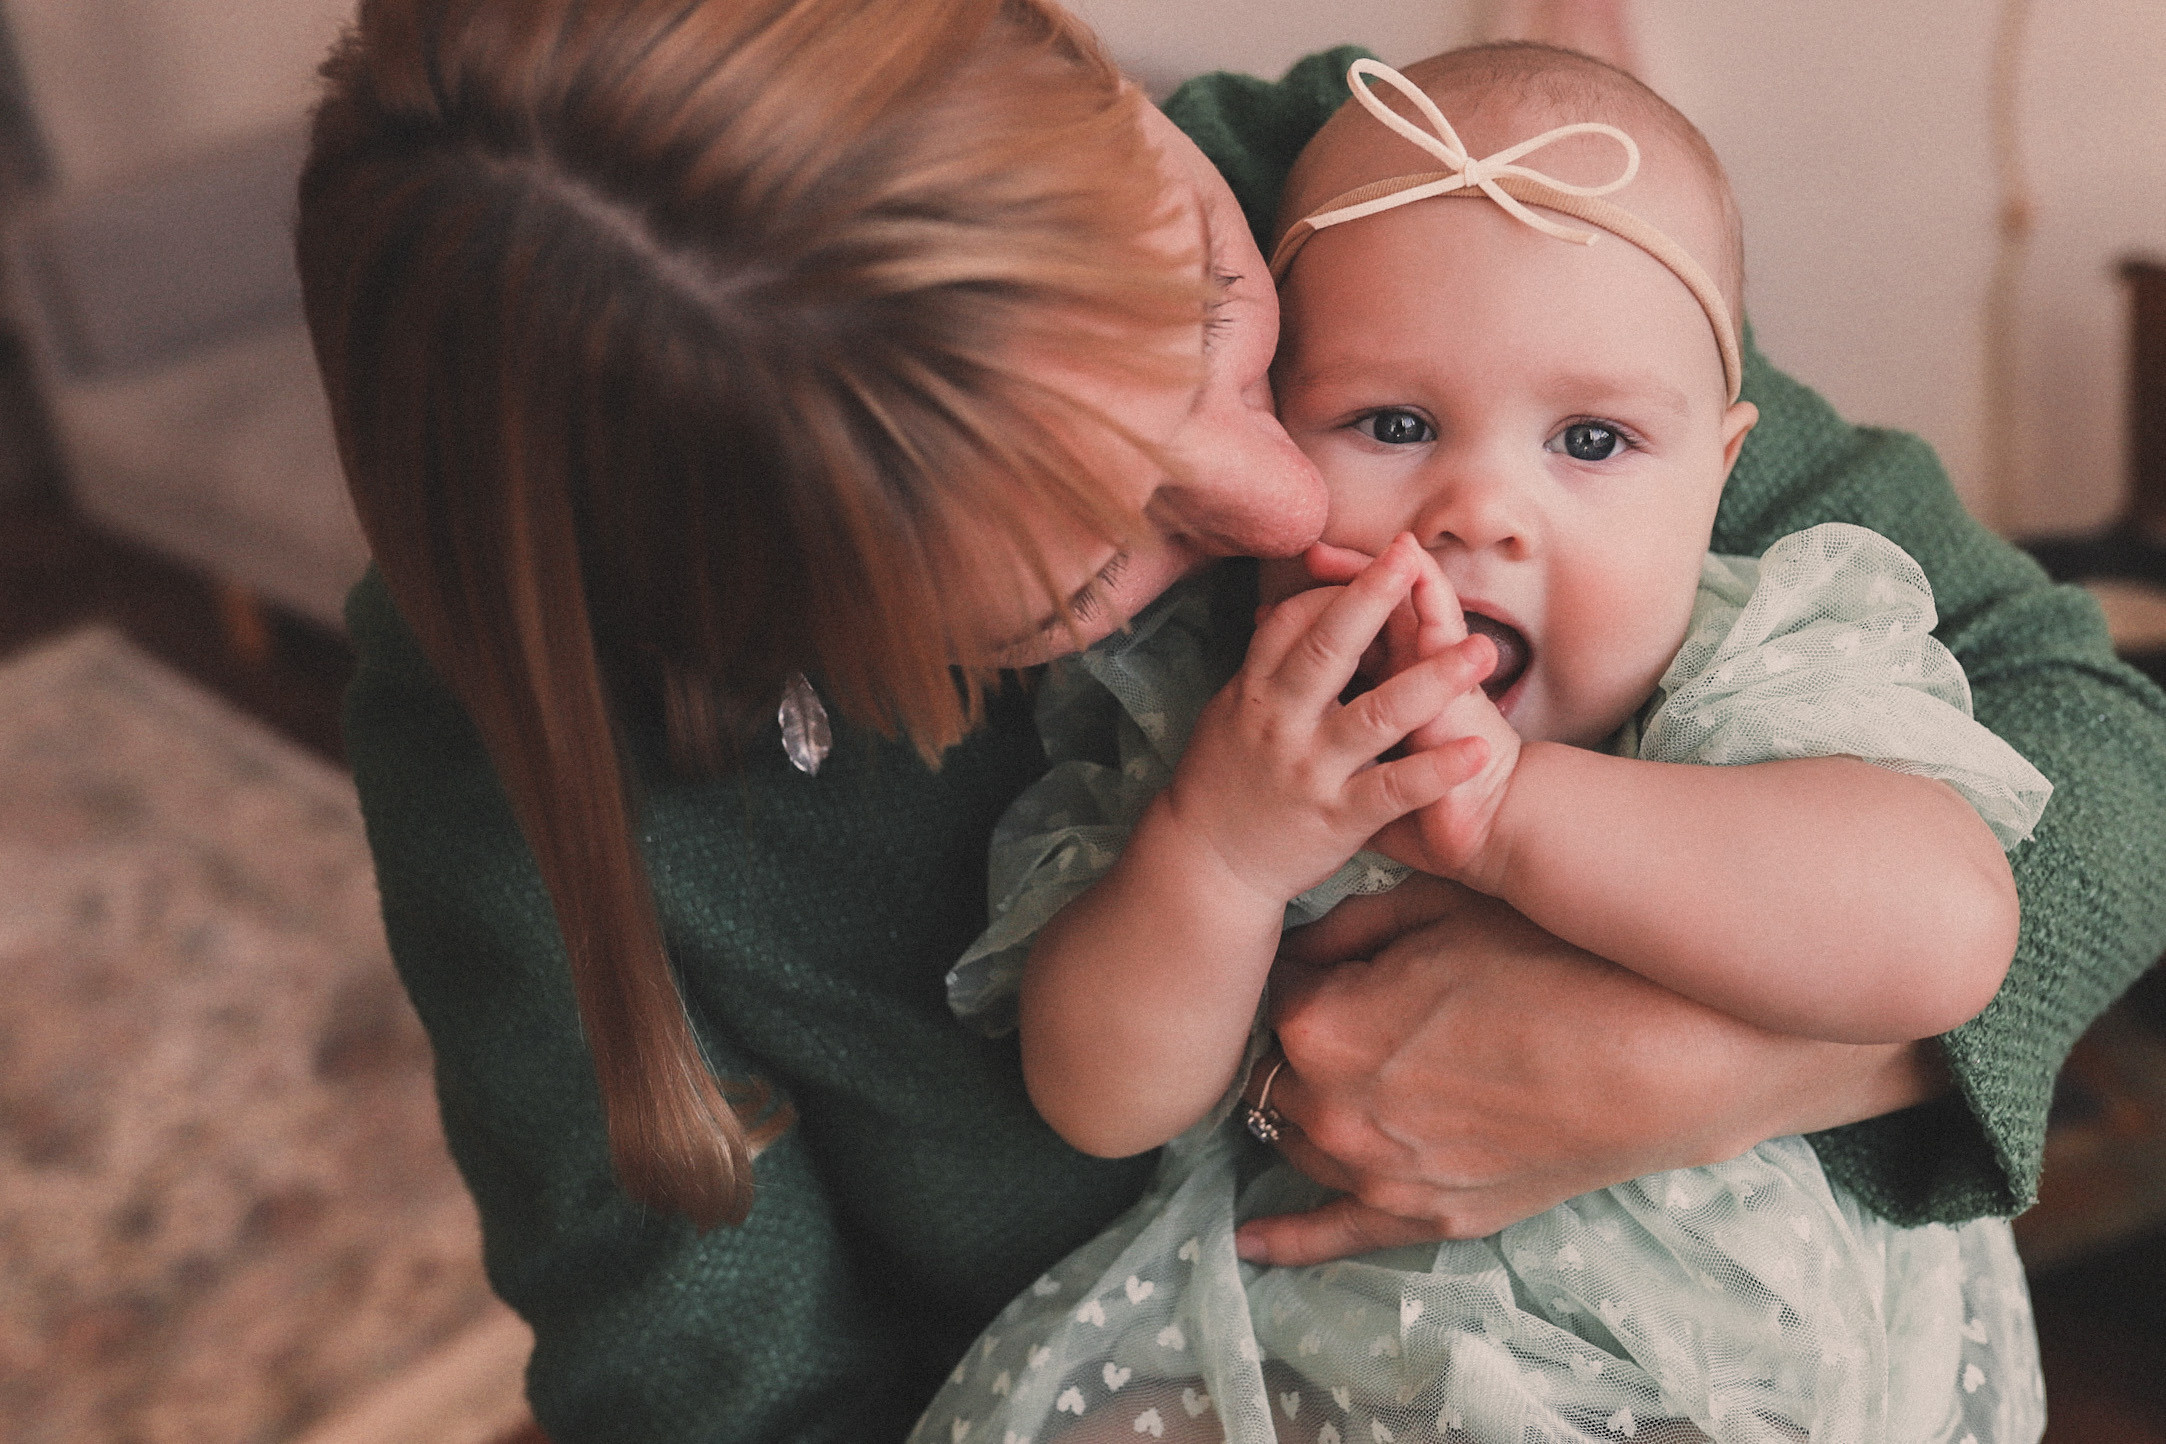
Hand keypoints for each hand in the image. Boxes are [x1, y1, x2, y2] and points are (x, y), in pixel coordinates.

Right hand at [1156, 535, 1491, 903]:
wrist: (1207, 865)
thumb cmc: (1225, 779)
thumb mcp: (1231, 712)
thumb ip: (1266, 666)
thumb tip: (1283, 607)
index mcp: (1255, 691)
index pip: (1292, 621)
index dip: (1332, 590)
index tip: (1374, 569)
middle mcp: (1281, 722)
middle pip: (1329, 648)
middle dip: (1371, 597)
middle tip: (1408, 556)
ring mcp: (1311, 770)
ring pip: (1377, 716)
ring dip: (1432, 681)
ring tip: (1481, 651)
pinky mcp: (1338, 817)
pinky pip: (1395, 790)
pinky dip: (1438, 771)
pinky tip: (1477, 750)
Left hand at [1234, 875, 1945, 1264]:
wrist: (1666, 1052)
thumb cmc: (1561, 960)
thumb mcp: (1442, 904)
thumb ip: (1347, 924)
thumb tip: (1294, 942)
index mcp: (1321, 1028)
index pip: (1271, 994)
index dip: (1299, 969)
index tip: (1321, 957)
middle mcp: (1333, 1113)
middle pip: (1276, 1071)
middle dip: (1298, 1040)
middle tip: (1341, 1006)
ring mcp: (1379, 1175)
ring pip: (1300, 1137)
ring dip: (1305, 1106)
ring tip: (1333, 1075)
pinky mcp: (1429, 1216)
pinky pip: (1332, 1233)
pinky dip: (1287, 1235)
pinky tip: (1250, 1240)